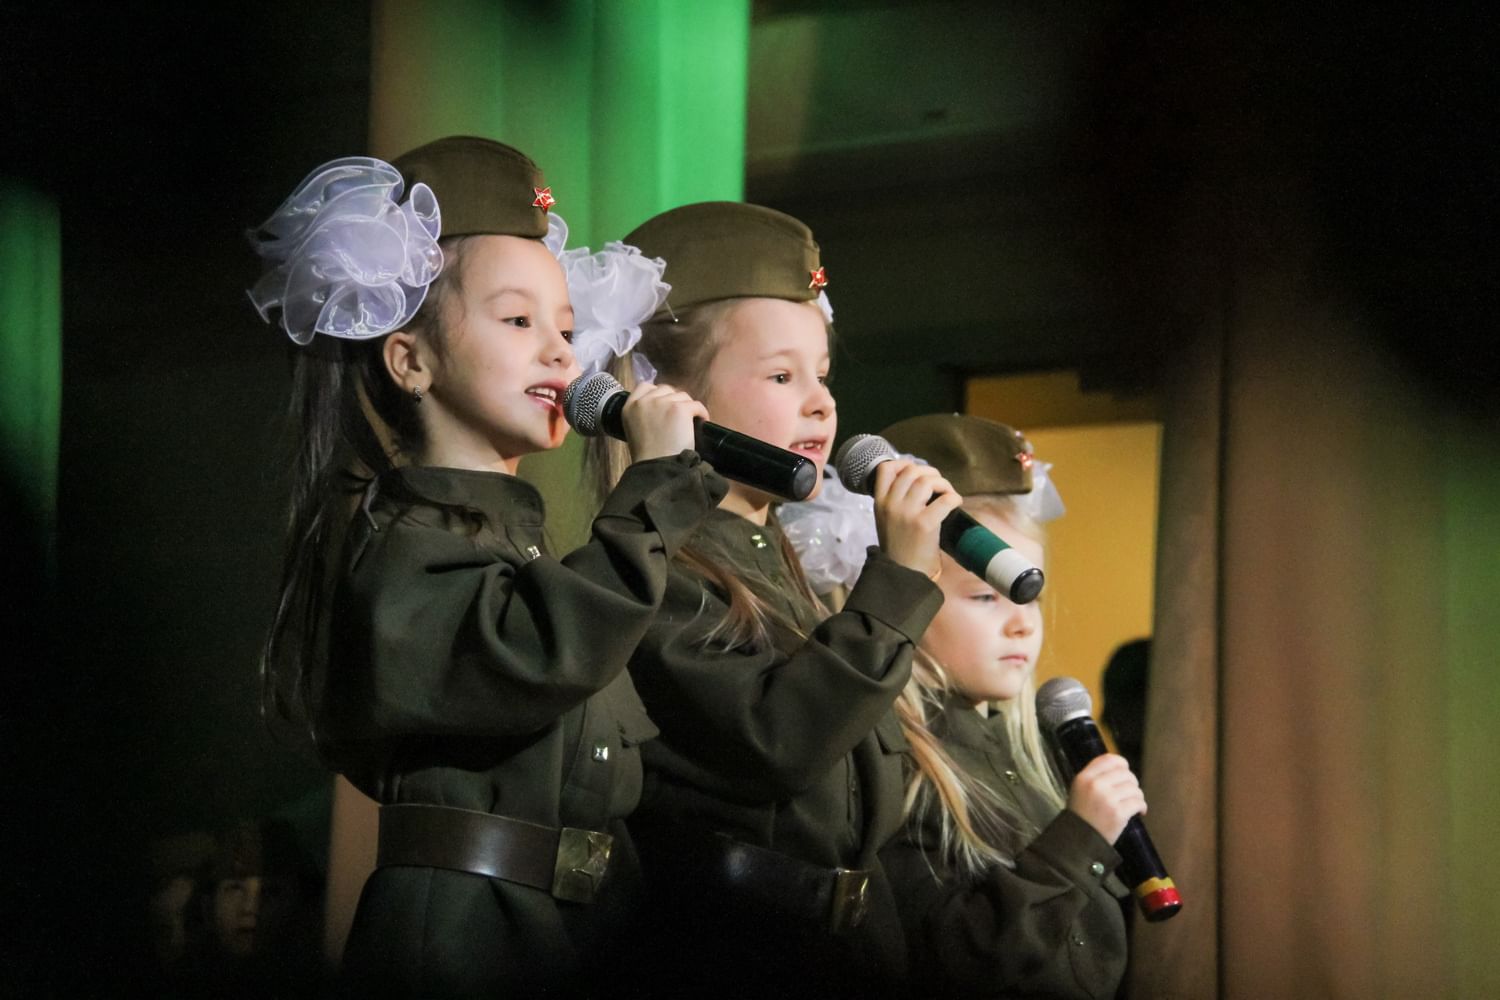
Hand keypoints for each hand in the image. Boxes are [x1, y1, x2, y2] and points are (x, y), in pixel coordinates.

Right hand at [621, 382, 708, 462]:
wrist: (658, 468)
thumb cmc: (647, 457)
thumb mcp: (634, 431)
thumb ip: (643, 416)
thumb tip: (660, 409)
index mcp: (629, 407)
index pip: (645, 386)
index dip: (657, 394)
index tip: (665, 406)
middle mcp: (645, 401)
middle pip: (665, 389)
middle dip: (673, 400)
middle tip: (678, 417)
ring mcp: (663, 403)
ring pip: (682, 396)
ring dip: (687, 407)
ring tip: (688, 423)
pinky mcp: (680, 408)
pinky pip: (696, 404)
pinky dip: (701, 413)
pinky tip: (701, 422)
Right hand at [871, 460, 961, 577]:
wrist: (902, 575)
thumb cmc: (899, 548)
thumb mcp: (886, 521)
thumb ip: (895, 501)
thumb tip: (918, 480)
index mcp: (879, 503)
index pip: (886, 468)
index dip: (904, 464)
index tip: (917, 472)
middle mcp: (890, 505)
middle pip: (911, 471)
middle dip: (930, 473)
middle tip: (939, 485)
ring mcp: (906, 513)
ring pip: (927, 481)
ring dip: (943, 484)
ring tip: (947, 494)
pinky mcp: (924, 523)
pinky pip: (944, 499)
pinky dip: (954, 497)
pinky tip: (955, 503)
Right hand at [1066, 754, 1147, 844]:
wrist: (1078, 842)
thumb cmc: (1082, 816)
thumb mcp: (1080, 790)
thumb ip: (1096, 777)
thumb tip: (1122, 768)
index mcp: (1084, 777)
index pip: (1109, 759)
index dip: (1122, 764)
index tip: (1125, 773)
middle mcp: (1095, 785)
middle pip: (1126, 773)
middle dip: (1132, 783)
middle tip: (1129, 793)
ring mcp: (1107, 799)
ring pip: (1134, 788)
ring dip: (1137, 796)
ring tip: (1133, 804)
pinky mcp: (1118, 813)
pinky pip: (1138, 802)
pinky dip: (1142, 807)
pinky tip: (1139, 812)